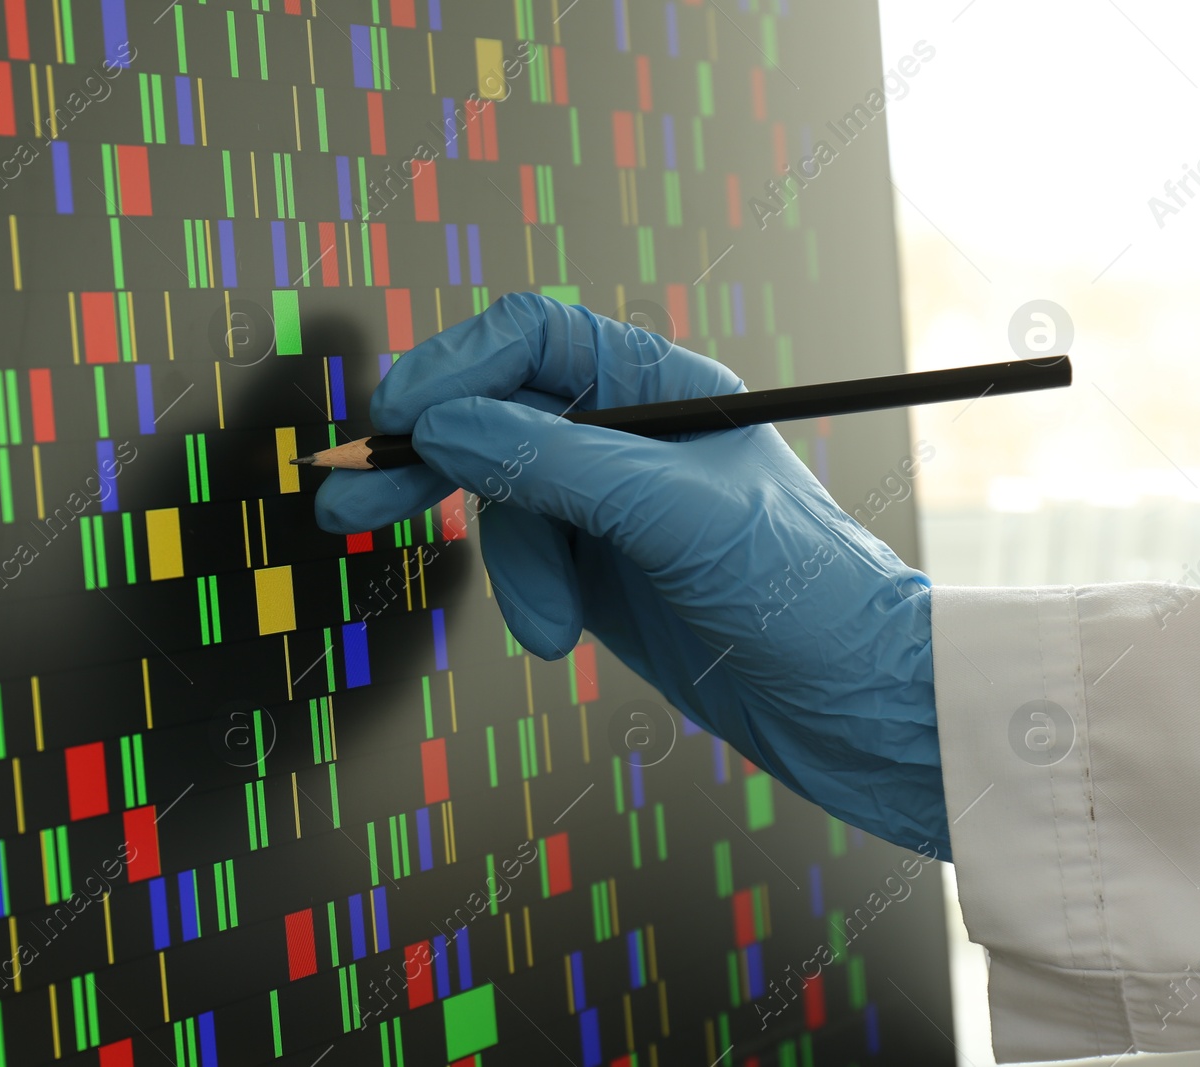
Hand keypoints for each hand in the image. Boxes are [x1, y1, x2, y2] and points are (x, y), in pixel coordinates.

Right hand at [314, 293, 947, 854]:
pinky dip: (525, 596)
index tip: (397, 415)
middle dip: (425, 458)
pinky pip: (522, 559)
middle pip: (494, 415)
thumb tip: (444, 425)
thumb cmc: (804, 593)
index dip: (455, 367)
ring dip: (512, 568)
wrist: (855, 705)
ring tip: (544, 627)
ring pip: (503, 502)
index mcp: (662, 384)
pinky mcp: (597, 566)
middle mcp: (628, 432)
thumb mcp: (674, 516)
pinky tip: (555, 632)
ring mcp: (608, 502)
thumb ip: (554, 463)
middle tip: (344, 495)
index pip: (531, 340)